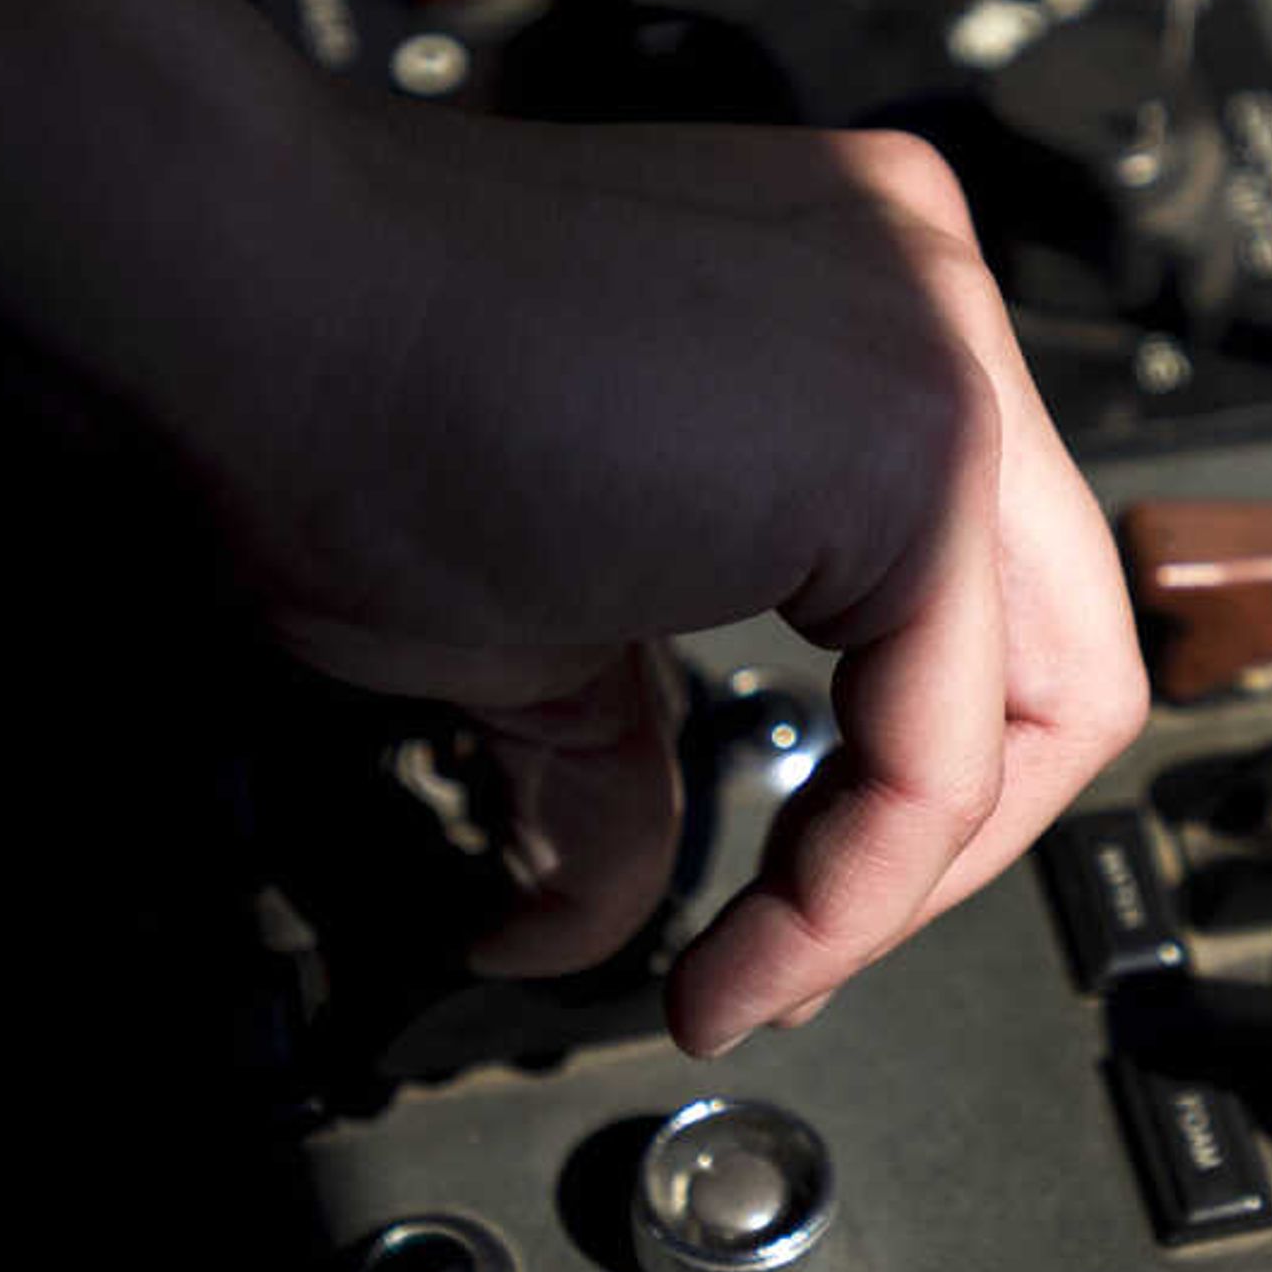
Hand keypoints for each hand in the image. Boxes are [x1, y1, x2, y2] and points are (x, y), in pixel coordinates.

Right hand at [211, 110, 1147, 1055]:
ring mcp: (938, 345)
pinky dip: (863, 880)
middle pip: (1049, 648)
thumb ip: (628, 746)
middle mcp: (923, 299)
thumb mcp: (533, 623)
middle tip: (786, 965)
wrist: (222, 299)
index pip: (972, 598)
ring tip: (752, 972)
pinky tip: (749, 946)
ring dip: (892, 886)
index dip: (889, 801)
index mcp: (847, 312)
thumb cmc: (326, 404)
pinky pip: (952, 729)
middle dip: (927, 856)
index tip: (765, 922)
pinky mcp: (920, 435)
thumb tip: (601, 905)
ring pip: (1043, 696)